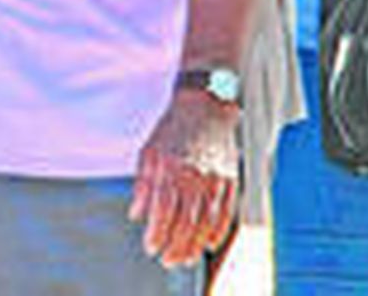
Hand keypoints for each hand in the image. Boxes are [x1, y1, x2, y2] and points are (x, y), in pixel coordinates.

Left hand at [128, 89, 239, 268]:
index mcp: (170, 169)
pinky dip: (217, 232)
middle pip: (186, 223)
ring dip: (194, 246)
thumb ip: (143, 186)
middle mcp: (194, 177)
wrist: (205, 107)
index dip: (157, 234)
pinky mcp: (231, 181)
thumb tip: (136, 214)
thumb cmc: (172, 130)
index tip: (150, 247)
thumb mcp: (148, 153)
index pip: (163, 211)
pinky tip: (208, 244)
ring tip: (184, 258)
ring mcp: (215, 180)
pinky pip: (226, 214)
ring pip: (206, 223)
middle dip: (175, 246)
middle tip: (167, 260)